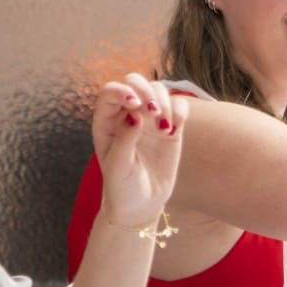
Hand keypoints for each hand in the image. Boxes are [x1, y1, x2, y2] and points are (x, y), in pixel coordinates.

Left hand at [92, 74, 187, 230]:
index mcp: (106, 121)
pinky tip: (174, 129)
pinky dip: (179, 110)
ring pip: (158, 90)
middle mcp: (127, 115)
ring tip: (165, 127)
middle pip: (135, 82)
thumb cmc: (122, 186)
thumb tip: (135, 115)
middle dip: (146, 90)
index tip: (136, 106)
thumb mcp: (118, 166)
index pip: (110, 92)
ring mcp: (149, 119)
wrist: (142, 204)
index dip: (123, 91)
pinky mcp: (170, 128)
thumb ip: (125, 139)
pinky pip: (178, 106)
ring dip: (164, 101)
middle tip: (154, 110)